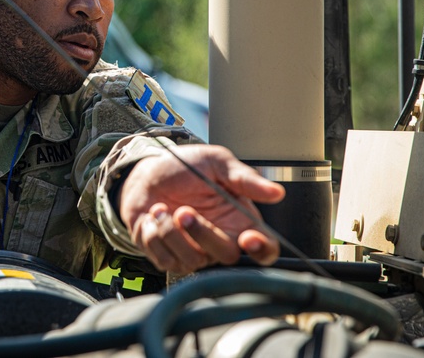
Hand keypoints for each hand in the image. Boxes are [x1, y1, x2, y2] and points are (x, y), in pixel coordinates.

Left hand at [119, 143, 284, 273]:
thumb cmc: (185, 167)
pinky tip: (152, 217)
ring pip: (192, 261)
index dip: (262, 250)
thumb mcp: (216, 162)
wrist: (146, 172)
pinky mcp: (169, 257)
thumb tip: (277, 192)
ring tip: (161, 208)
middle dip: (203, 234)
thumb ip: (244, 178)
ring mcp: (195, 251)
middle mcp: (220, 239)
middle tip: (183, 211)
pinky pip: (165, 260)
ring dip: (170, 232)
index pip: (265, 248)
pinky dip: (153, 236)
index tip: (248, 238)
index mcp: (240, 219)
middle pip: (226, 256)